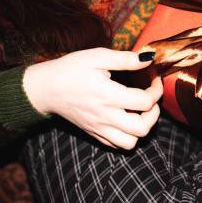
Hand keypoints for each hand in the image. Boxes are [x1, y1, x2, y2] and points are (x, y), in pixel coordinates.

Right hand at [24, 47, 161, 149]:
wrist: (45, 88)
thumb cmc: (71, 69)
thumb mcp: (98, 56)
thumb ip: (125, 59)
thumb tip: (149, 59)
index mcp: (108, 96)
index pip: (145, 102)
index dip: (156, 90)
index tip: (153, 78)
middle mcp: (105, 116)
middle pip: (142, 128)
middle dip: (154, 114)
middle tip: (150, 99)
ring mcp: (99, 128)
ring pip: (130, 143)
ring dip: (141, 128)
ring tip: (140, 112)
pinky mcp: (94, 134)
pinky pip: (116, 145)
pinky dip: (127, 136)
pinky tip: (126, 119)